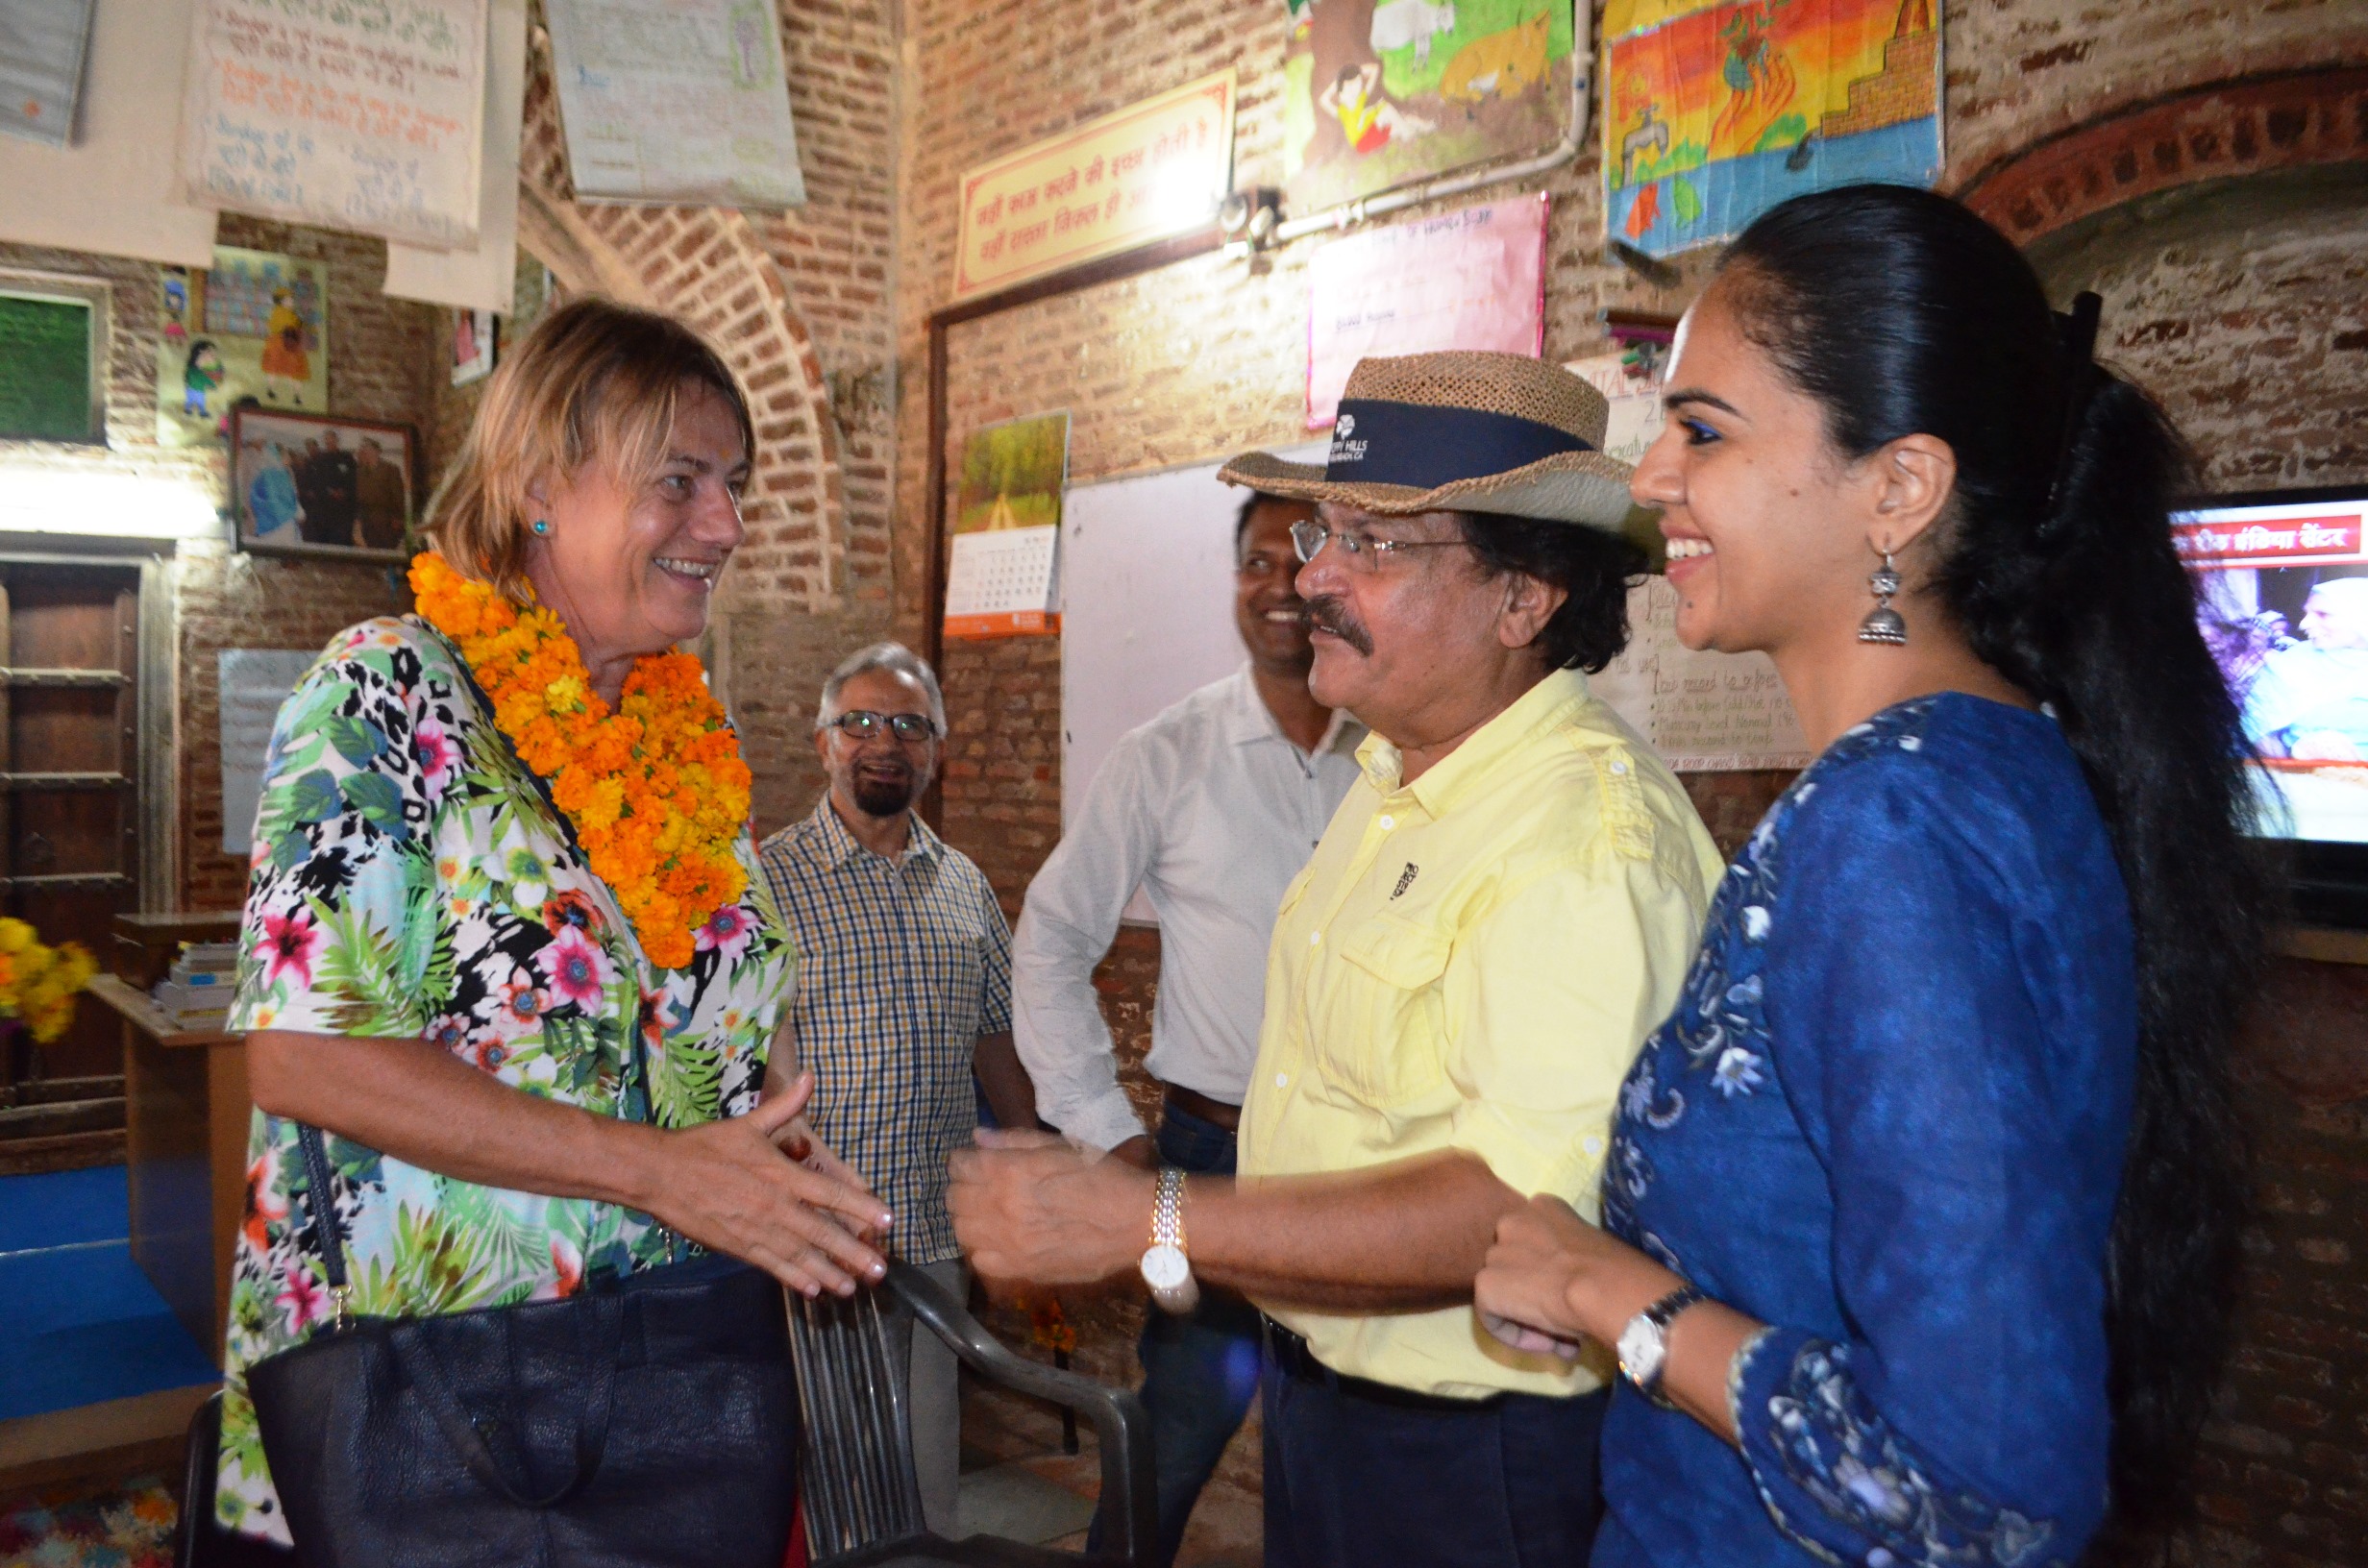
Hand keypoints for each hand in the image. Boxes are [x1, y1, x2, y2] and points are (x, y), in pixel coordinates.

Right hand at [649, 1071, 893, 1297]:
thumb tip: (809, 1077)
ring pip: (802, 1256)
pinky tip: (812, 1290)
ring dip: (830, 1273)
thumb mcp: (748, 1123)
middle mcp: (775, 1206)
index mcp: (781, 1175)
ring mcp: (757, 1230)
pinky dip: (794, 1278)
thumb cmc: (704, 1146)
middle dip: (854, 1253)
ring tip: (853, 1287)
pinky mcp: (739, 1247)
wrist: (660, 1174)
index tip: (888, 1219)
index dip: (862, 1207)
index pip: (831, 1194)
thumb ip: (785, 1106)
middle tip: (880, 1269)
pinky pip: (773, 1266)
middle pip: (823, 1233)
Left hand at [948, 1128, 1152, 1287]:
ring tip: (989, 1213)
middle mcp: (1001, 1207)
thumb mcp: (1060, 1145)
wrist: (1135, 1220)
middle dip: (963, 1188)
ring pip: (961, 1231)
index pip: (959, 1165)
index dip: (964, 1161)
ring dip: (969, 1218)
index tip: (974, 1162)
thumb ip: (1013, 1141)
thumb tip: (976, 1138)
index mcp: (1010, 1171)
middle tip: (981, 1186)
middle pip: (954, 1198)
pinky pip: (980, 1261)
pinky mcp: (1021, 1270)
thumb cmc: (1101, 1175)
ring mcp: (1009, 1243)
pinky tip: (1000, 1239)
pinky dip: (983, 1248)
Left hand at [1474, 1195, 1673, 1359]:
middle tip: (1560, 1318)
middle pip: (1513, 1262)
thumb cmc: (1614, 1267)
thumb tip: (1576, 1283)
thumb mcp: (1592, 1246)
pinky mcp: (1485, 1284)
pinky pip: (1493, 1316)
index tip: (1569, 1293)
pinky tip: (1545, 1342)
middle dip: (1534, 1291)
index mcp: (1542, 1206)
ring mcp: (1495, 1252)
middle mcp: (1511, 1221)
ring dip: (1526, 1316)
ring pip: (1503, 1290)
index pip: (1532, 1238)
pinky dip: (1515, 1334)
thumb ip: (1572, 1256)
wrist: (1602, 1284)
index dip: (1550, 1272)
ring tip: (1556, 1338)